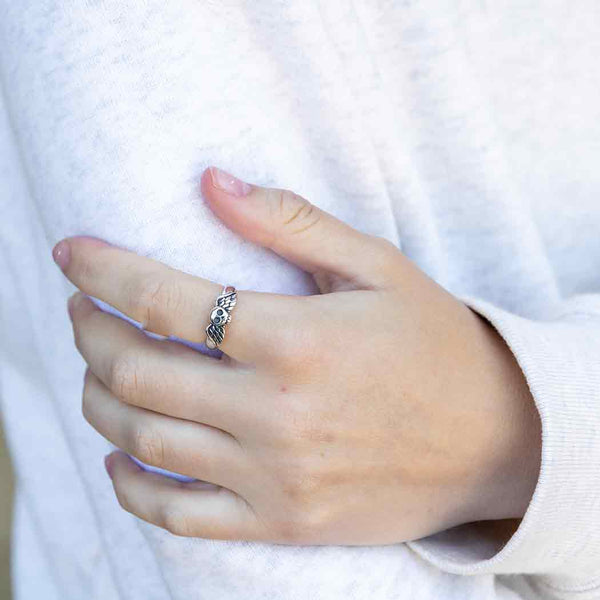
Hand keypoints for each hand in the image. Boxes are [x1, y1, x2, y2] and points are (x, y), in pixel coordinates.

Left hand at [53, 166, 541, 543]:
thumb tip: (210, 181)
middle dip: (89, 334)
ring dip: (99, 397)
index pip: (166, 300)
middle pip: (138, 371)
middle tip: (82, 310)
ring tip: (95, 369)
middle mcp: (276, 413)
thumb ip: (289, 222)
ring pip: (145, 440)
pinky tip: (120, 454)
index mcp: (297, 340)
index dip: (103, 271)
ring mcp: (275, 477)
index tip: (71, 254)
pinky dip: (131, 486)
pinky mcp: (282, 521)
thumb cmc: (435, 344)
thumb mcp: (377, 266)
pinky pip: (178, 514)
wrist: (493, 438)